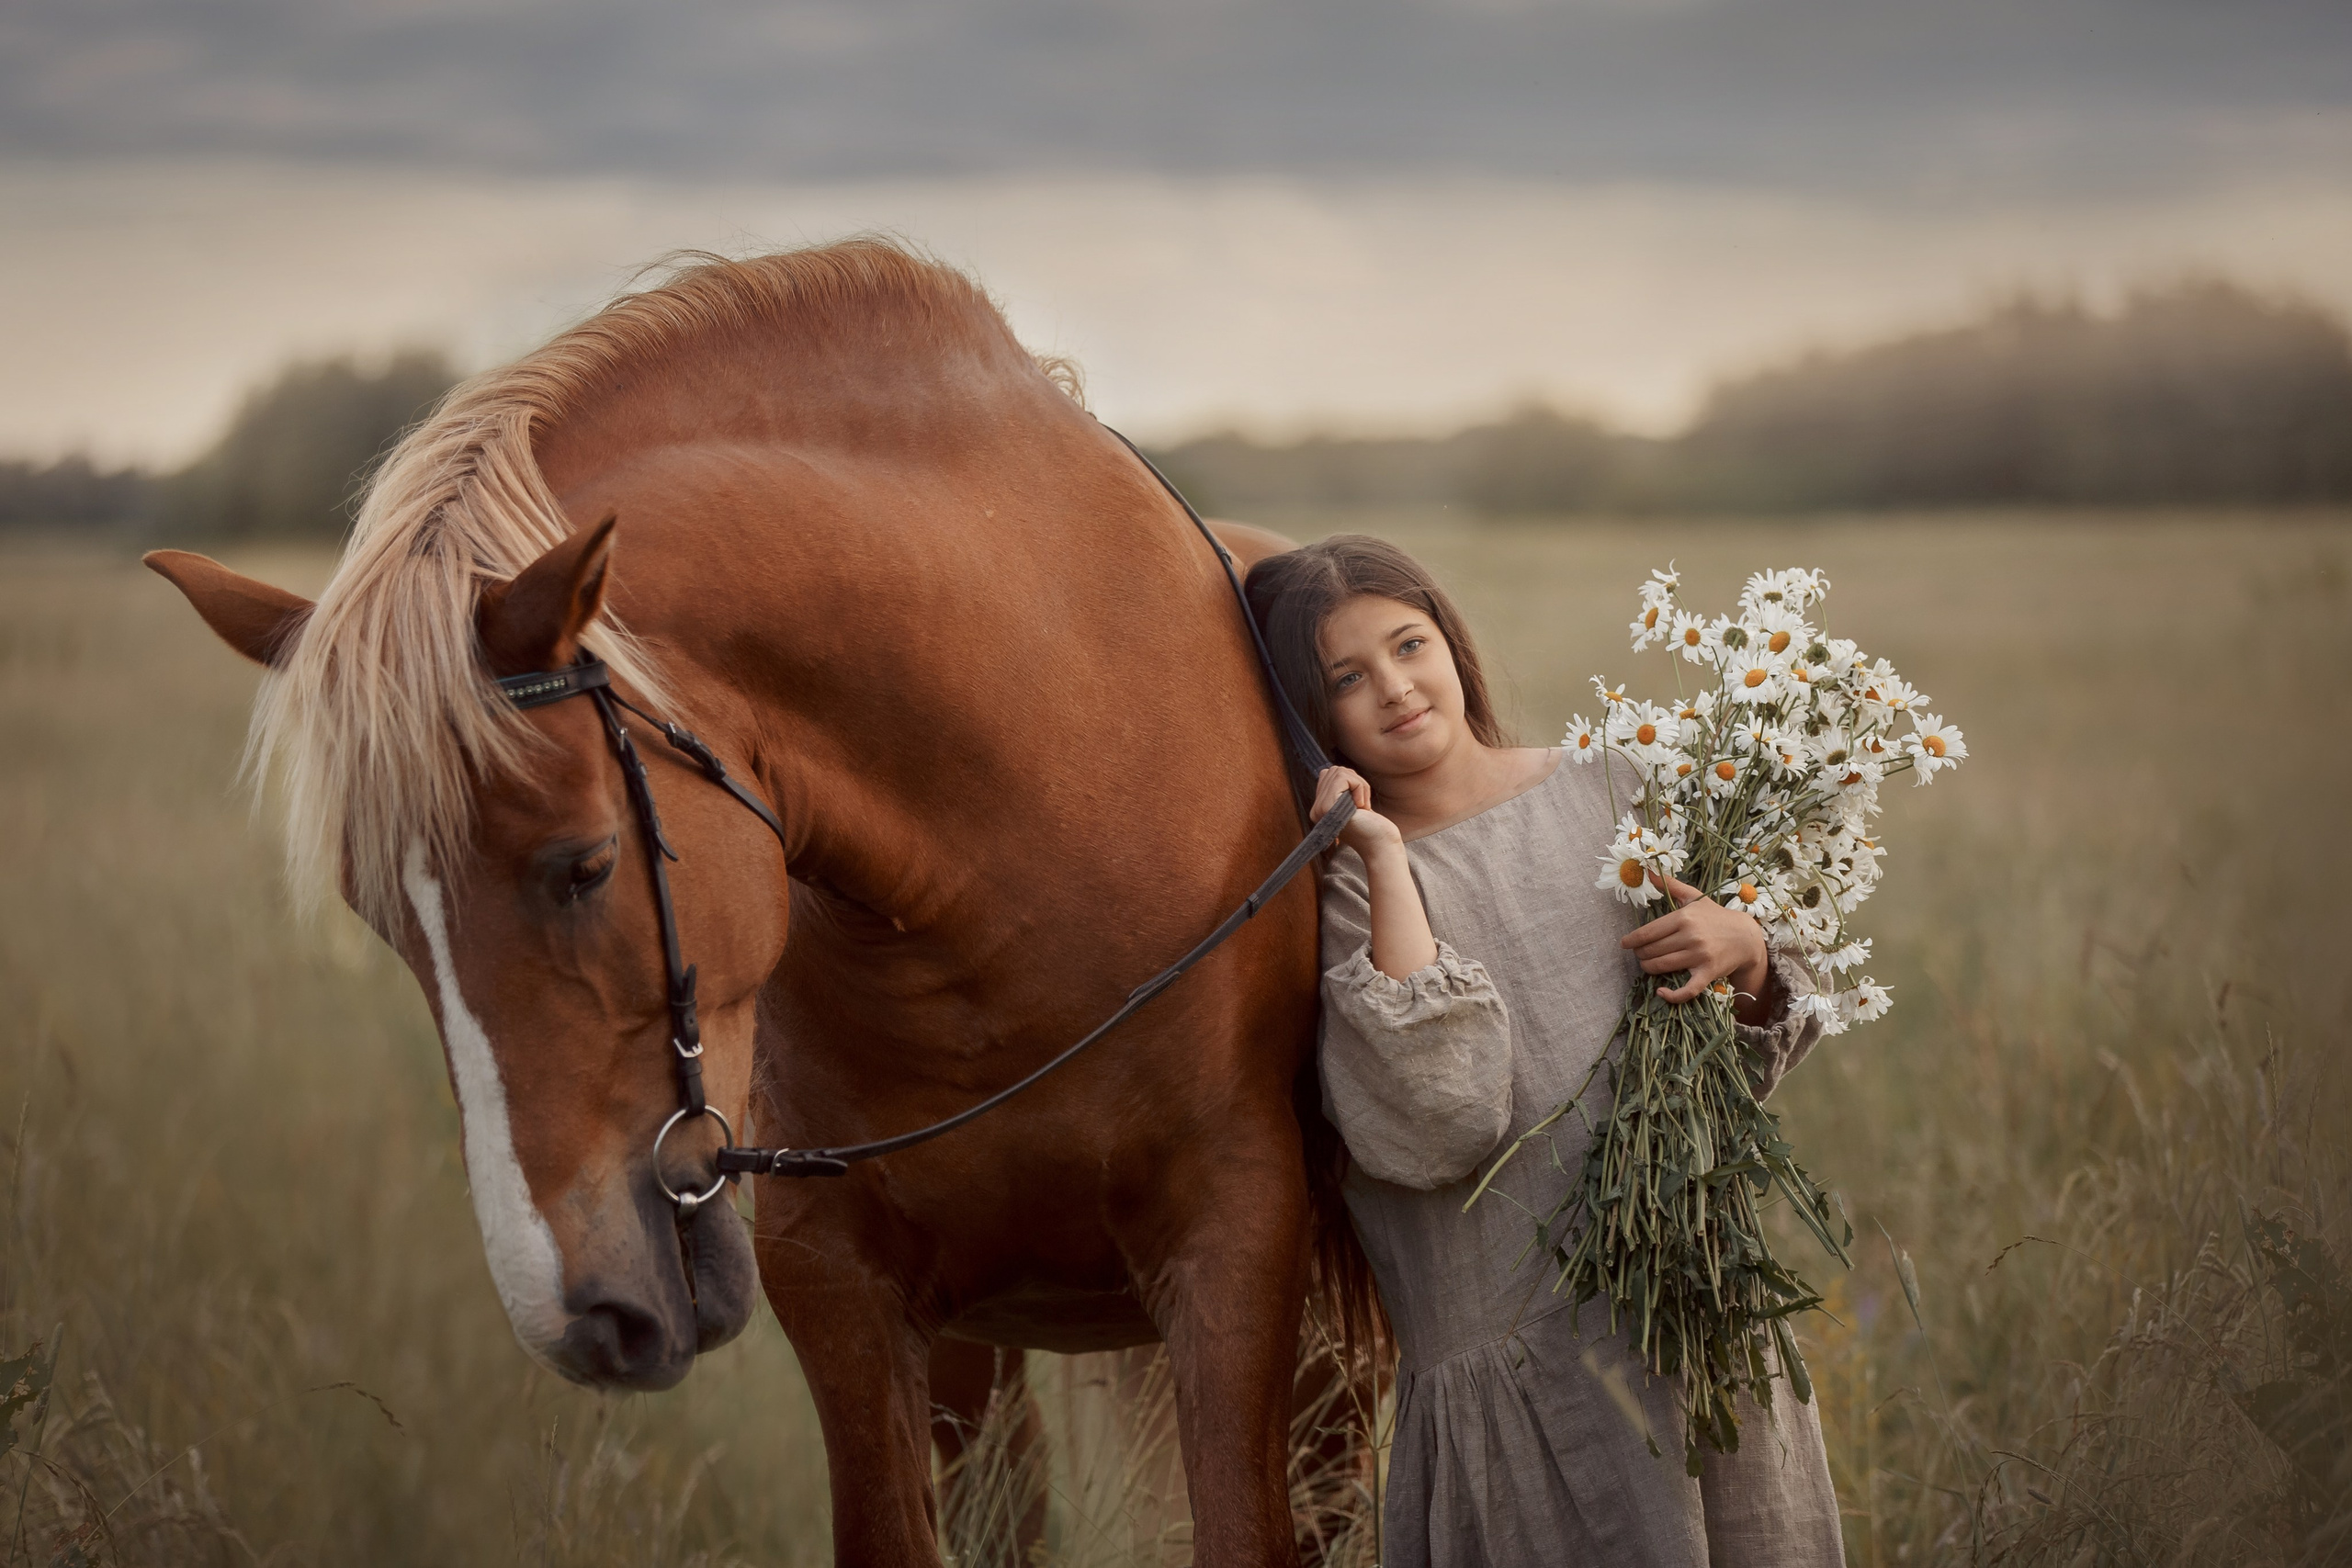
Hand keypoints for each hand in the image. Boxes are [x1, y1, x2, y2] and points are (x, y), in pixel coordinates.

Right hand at [1313, 765, 1402, 859]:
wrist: (1380, 845)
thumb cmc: (1373, 826)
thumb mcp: (1352, 803)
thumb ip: (1340, 789)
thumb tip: (1332, 769)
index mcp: (1321, 810)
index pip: (1327, 776)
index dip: (1349, 782)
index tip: (1360, 803)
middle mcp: (1316, 810)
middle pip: (1332, 771)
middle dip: (1354, 780)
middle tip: (1363, 804)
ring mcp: (1320, 810)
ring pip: (1337, 772)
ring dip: (1358, 784)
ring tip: (1363, 806)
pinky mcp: (1328, 807)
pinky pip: (1342, 777)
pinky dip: (1358, 786)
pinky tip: (1362, 806)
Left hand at [1621, 871, 1769, 1004]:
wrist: (1745, 936)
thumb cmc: (1715, 916)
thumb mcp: (1694, 897)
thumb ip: (1670, 885)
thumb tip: (1648, 870)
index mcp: (1684, 918)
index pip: (1648, 932)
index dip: (1632, 940)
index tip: (1625, 944)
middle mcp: (1690, 936)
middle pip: (1652, 950)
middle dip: (1640, 954)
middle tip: (1639, 954)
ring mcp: (1699, 956)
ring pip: (1662, 966)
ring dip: (1649, 968)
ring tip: (1647, 965)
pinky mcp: (1708, 973)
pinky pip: (1687, 990)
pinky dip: (1672, 995)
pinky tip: (1661, 992)